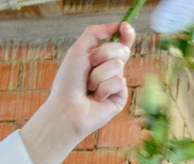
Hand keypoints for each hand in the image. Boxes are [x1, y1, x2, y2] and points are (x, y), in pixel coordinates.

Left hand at [20, 24, 132, 163]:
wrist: (68, 108)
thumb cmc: (68, 81)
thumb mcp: (78, 50)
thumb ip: (94, 34)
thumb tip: (115, 25)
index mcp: (101, 57)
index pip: (120, 42)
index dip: (126, 34)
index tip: (125, 27)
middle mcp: (111, 69)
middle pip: (121, 50)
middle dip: (104, 54)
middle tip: (90, 64)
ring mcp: (117, 84)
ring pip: (118, 66)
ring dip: (99, 74)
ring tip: (89, 86)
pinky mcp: (120, 98)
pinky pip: (119, 82)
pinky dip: (104, 88)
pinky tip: (96, 98)